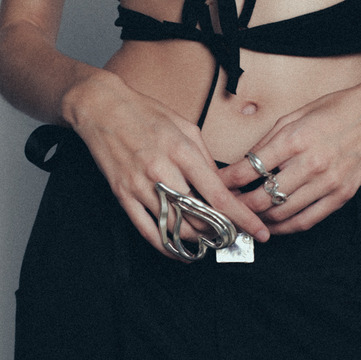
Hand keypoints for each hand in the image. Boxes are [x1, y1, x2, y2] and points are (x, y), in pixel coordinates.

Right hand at [64, 73, 270, 259]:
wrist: (102, 109)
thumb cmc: (145, 113)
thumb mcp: (185, 127)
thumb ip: (205, 158)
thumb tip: (221, 186)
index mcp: (182, 151)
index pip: (219, 196)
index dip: (242, 218)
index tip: (258, 232)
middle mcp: (162, 170)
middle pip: (199, 216)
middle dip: (221, 232)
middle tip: (234, 236)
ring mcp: (140, 185)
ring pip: (175, 227)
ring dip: (197, 240)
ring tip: (209, 241)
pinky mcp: (123, 194)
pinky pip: (147, 230)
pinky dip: (166, 246)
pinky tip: (179, 250)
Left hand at [217, 80, 360, 233]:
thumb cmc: (338, 108)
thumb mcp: (295, 115)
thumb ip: (268, 141)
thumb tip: (244, 163)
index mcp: (295, 139)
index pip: (249, 169)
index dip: (227, 182)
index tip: (215, 185)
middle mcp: (311, 164)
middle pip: (261, 198)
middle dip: (238, 205)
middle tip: (225, 206)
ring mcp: (327, 183)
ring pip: (281, 214)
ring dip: (258, 219)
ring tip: (245, 216)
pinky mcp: (341, 196)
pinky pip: (306, 220)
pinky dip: (285, 227)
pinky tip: (272, 224)